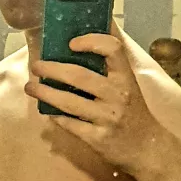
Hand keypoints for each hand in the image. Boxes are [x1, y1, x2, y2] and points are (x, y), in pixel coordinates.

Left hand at [25, 34, 161, 175]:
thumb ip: (113, 65)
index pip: (113, 50)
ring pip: (69, 102)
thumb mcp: (130, 85)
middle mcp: (118, 96)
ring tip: (31, 87)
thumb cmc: (135, 113)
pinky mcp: (97, 139)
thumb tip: (95, 32)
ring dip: (45, 93)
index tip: (71, 43)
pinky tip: (47, 111)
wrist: (149, 149)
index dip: (91, 41)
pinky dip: (56, 117)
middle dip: (52, 69)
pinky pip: (70, 125)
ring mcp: (107, 118)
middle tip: (36, 65)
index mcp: (127, 78)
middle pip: (80, 76)